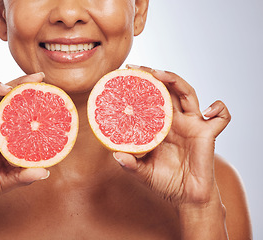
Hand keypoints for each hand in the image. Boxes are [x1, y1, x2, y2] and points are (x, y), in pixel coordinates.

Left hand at [113, 65, 230, 207]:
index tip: (124, 77)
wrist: (186, 197)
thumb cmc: (165, 182)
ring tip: (160, 74)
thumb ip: (131, 165)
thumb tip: (116, 155)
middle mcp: (175, 120)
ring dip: (176, 81)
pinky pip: (221, 117)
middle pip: (167, 90)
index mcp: (159, 126)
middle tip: (138, 69)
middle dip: (154, 76)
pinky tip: (207, 111)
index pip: (150, 99)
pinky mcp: (208, 134)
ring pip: (188, 94)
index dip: (140, 88)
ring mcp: (192, 124)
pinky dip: (219, 109)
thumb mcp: (143, 172)